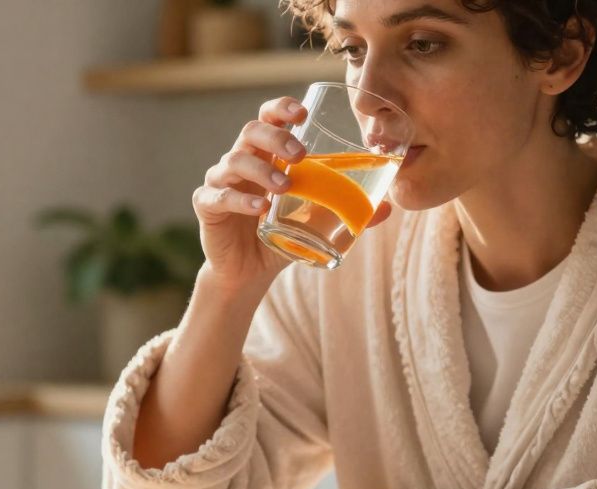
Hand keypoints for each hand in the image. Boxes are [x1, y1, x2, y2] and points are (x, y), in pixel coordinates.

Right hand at [193, 97, 392, 295]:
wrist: (249, 271)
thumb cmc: (282, 234)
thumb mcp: (316, 220)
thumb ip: (347, 211)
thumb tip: (389, 209)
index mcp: (266, 154)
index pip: (268, 118)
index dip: (281, 108)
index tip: (302, 112)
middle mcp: (241, 161)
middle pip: (250, 131)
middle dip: (275, 136)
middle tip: (300, 153)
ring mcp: (221, 181)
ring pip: (234, 161)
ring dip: (261, 169)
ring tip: (284, 185)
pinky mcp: (207, 206)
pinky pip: (218, 196)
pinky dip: (239, 200)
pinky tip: (259, 209)